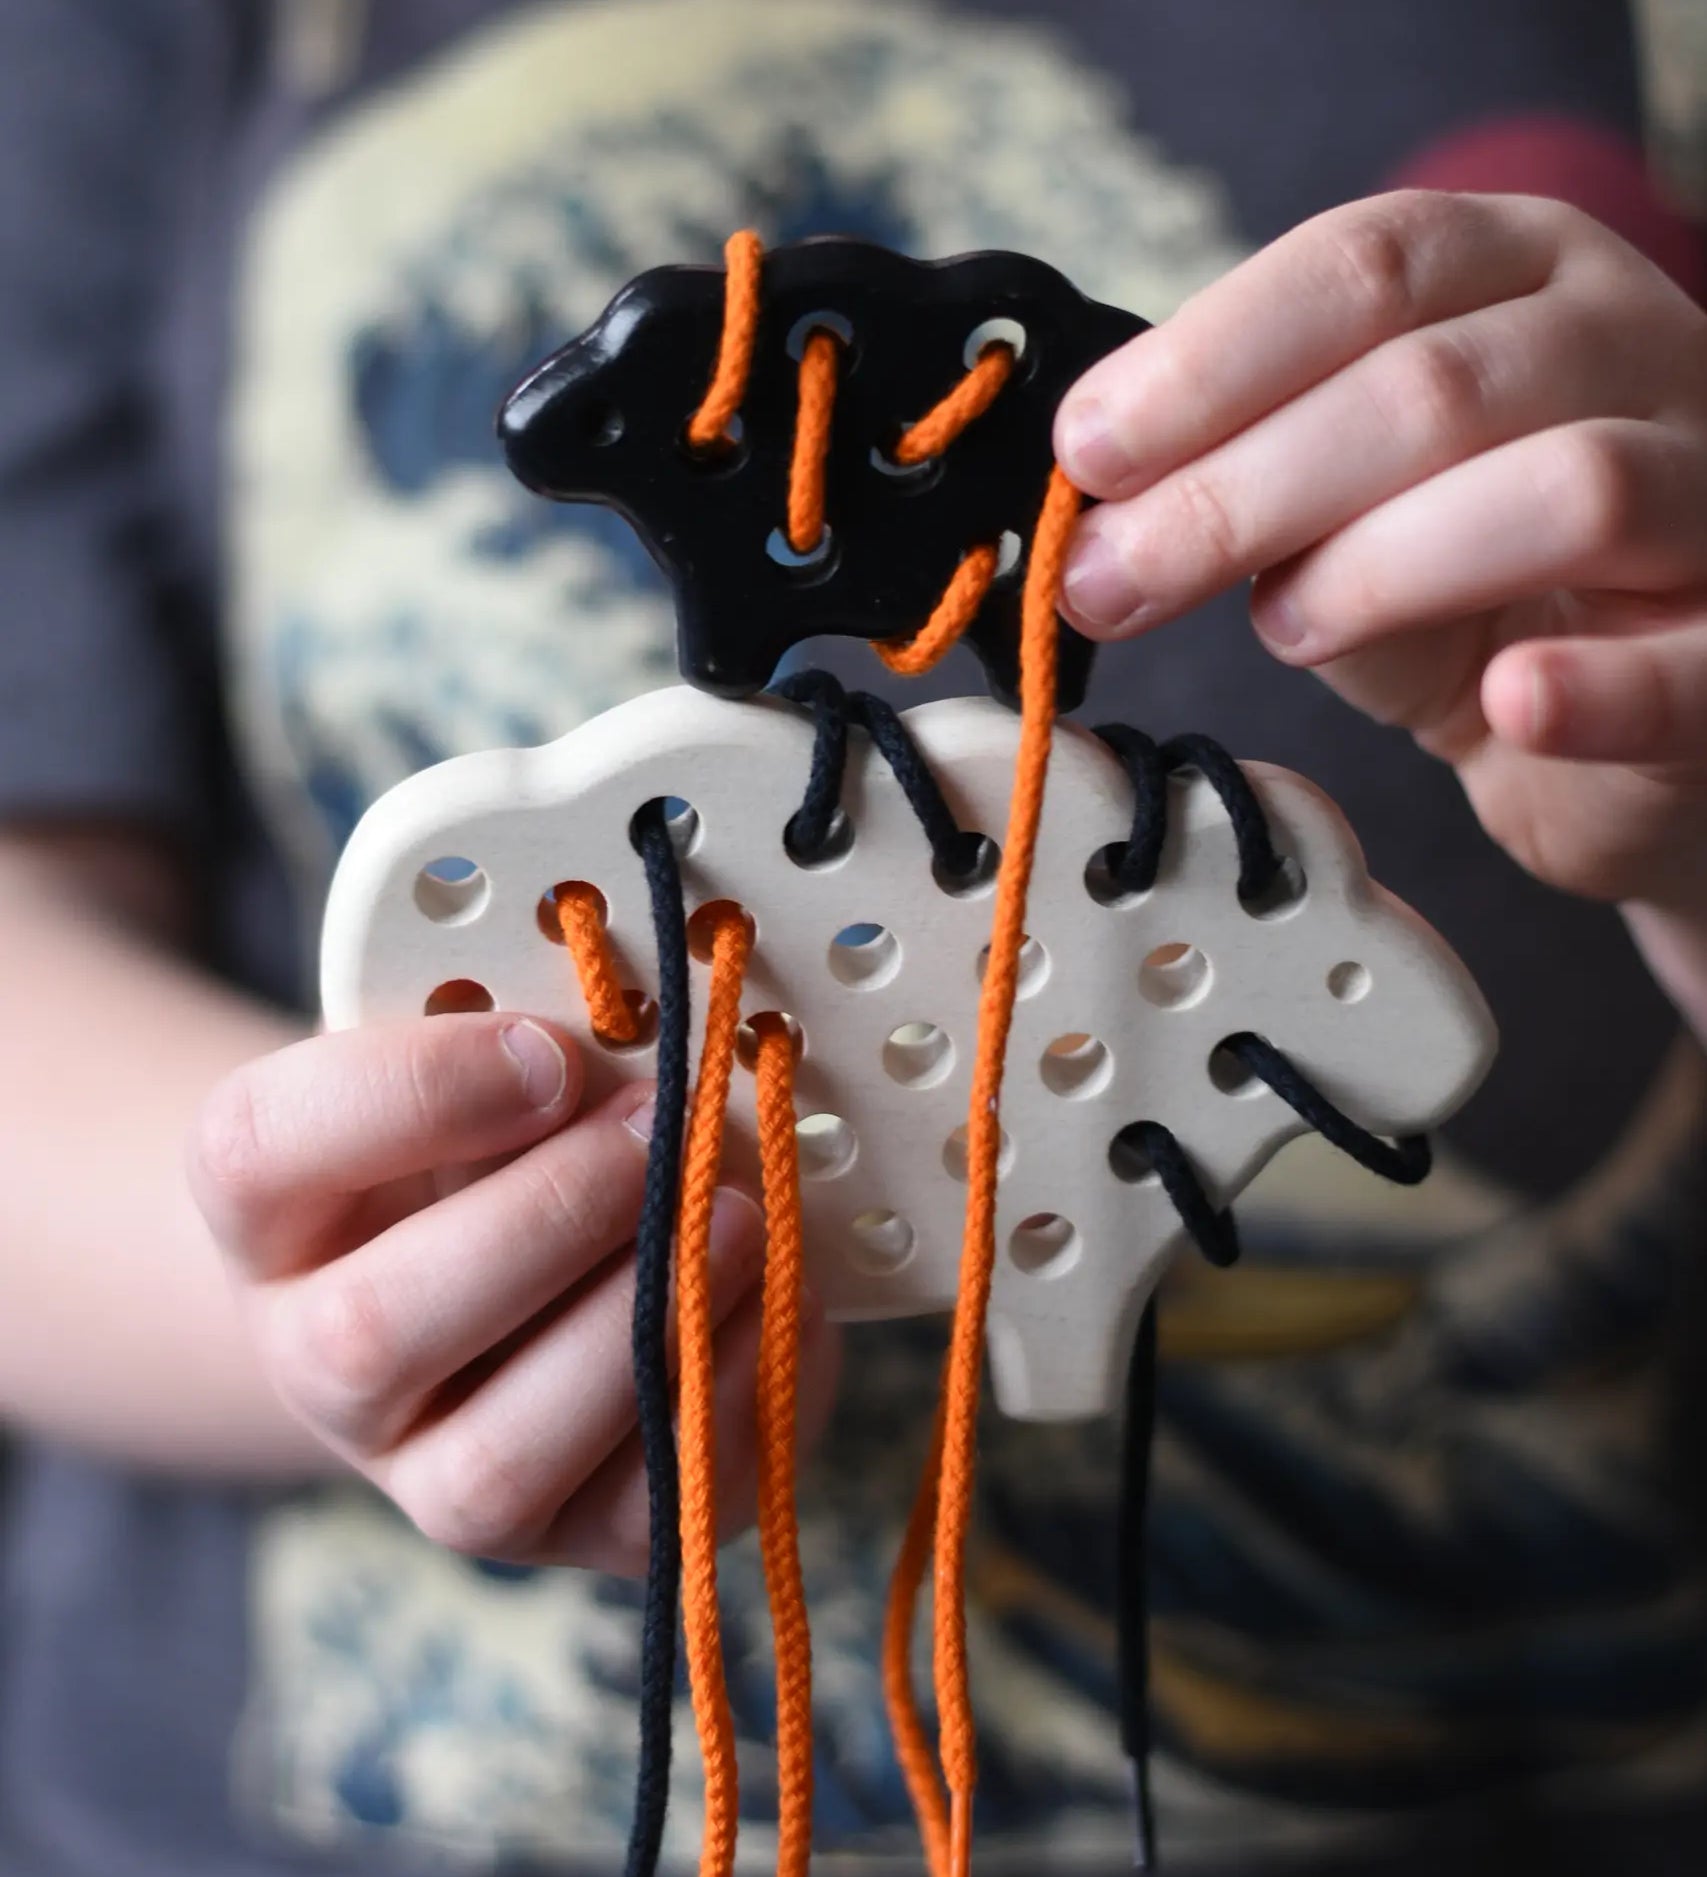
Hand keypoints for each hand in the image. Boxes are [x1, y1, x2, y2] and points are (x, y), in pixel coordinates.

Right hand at [188, 1014, 838, 1572]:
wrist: (508, 1280)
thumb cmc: (500, 1142)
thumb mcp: (486, 1066)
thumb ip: (537, 1049)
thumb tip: (664, 1050)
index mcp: (269, 1210)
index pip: (258, 1148)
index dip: (414, 1092)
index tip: (552, 1051)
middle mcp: (314, 1365)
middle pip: (368, 1333)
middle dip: (547, 1218)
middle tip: (662, 1130)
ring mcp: (428, 1475)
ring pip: (495, 1465)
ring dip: (637, 1328)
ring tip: (741, 1214)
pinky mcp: (563, 1536)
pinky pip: (642, 1511)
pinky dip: (727, 1397)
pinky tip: (777, 1294)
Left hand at [1055, 190, 1706, 919]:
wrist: (1627, 715)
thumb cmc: (1468, 591)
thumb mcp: (1340, 511)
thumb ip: (1245, 490)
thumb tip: (1093, 519)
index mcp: (1519, 275)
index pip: (1366, 265)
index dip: (1208, 361)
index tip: (1088, 454)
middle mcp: (1633, 345)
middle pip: (1434, 383)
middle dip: (1240, 490)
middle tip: (1114, 580)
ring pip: (1567, 487)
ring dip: (1386, 566)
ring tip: (1288, 629)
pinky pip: (1686, 663)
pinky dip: (1591, 688)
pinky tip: (1509, 705)